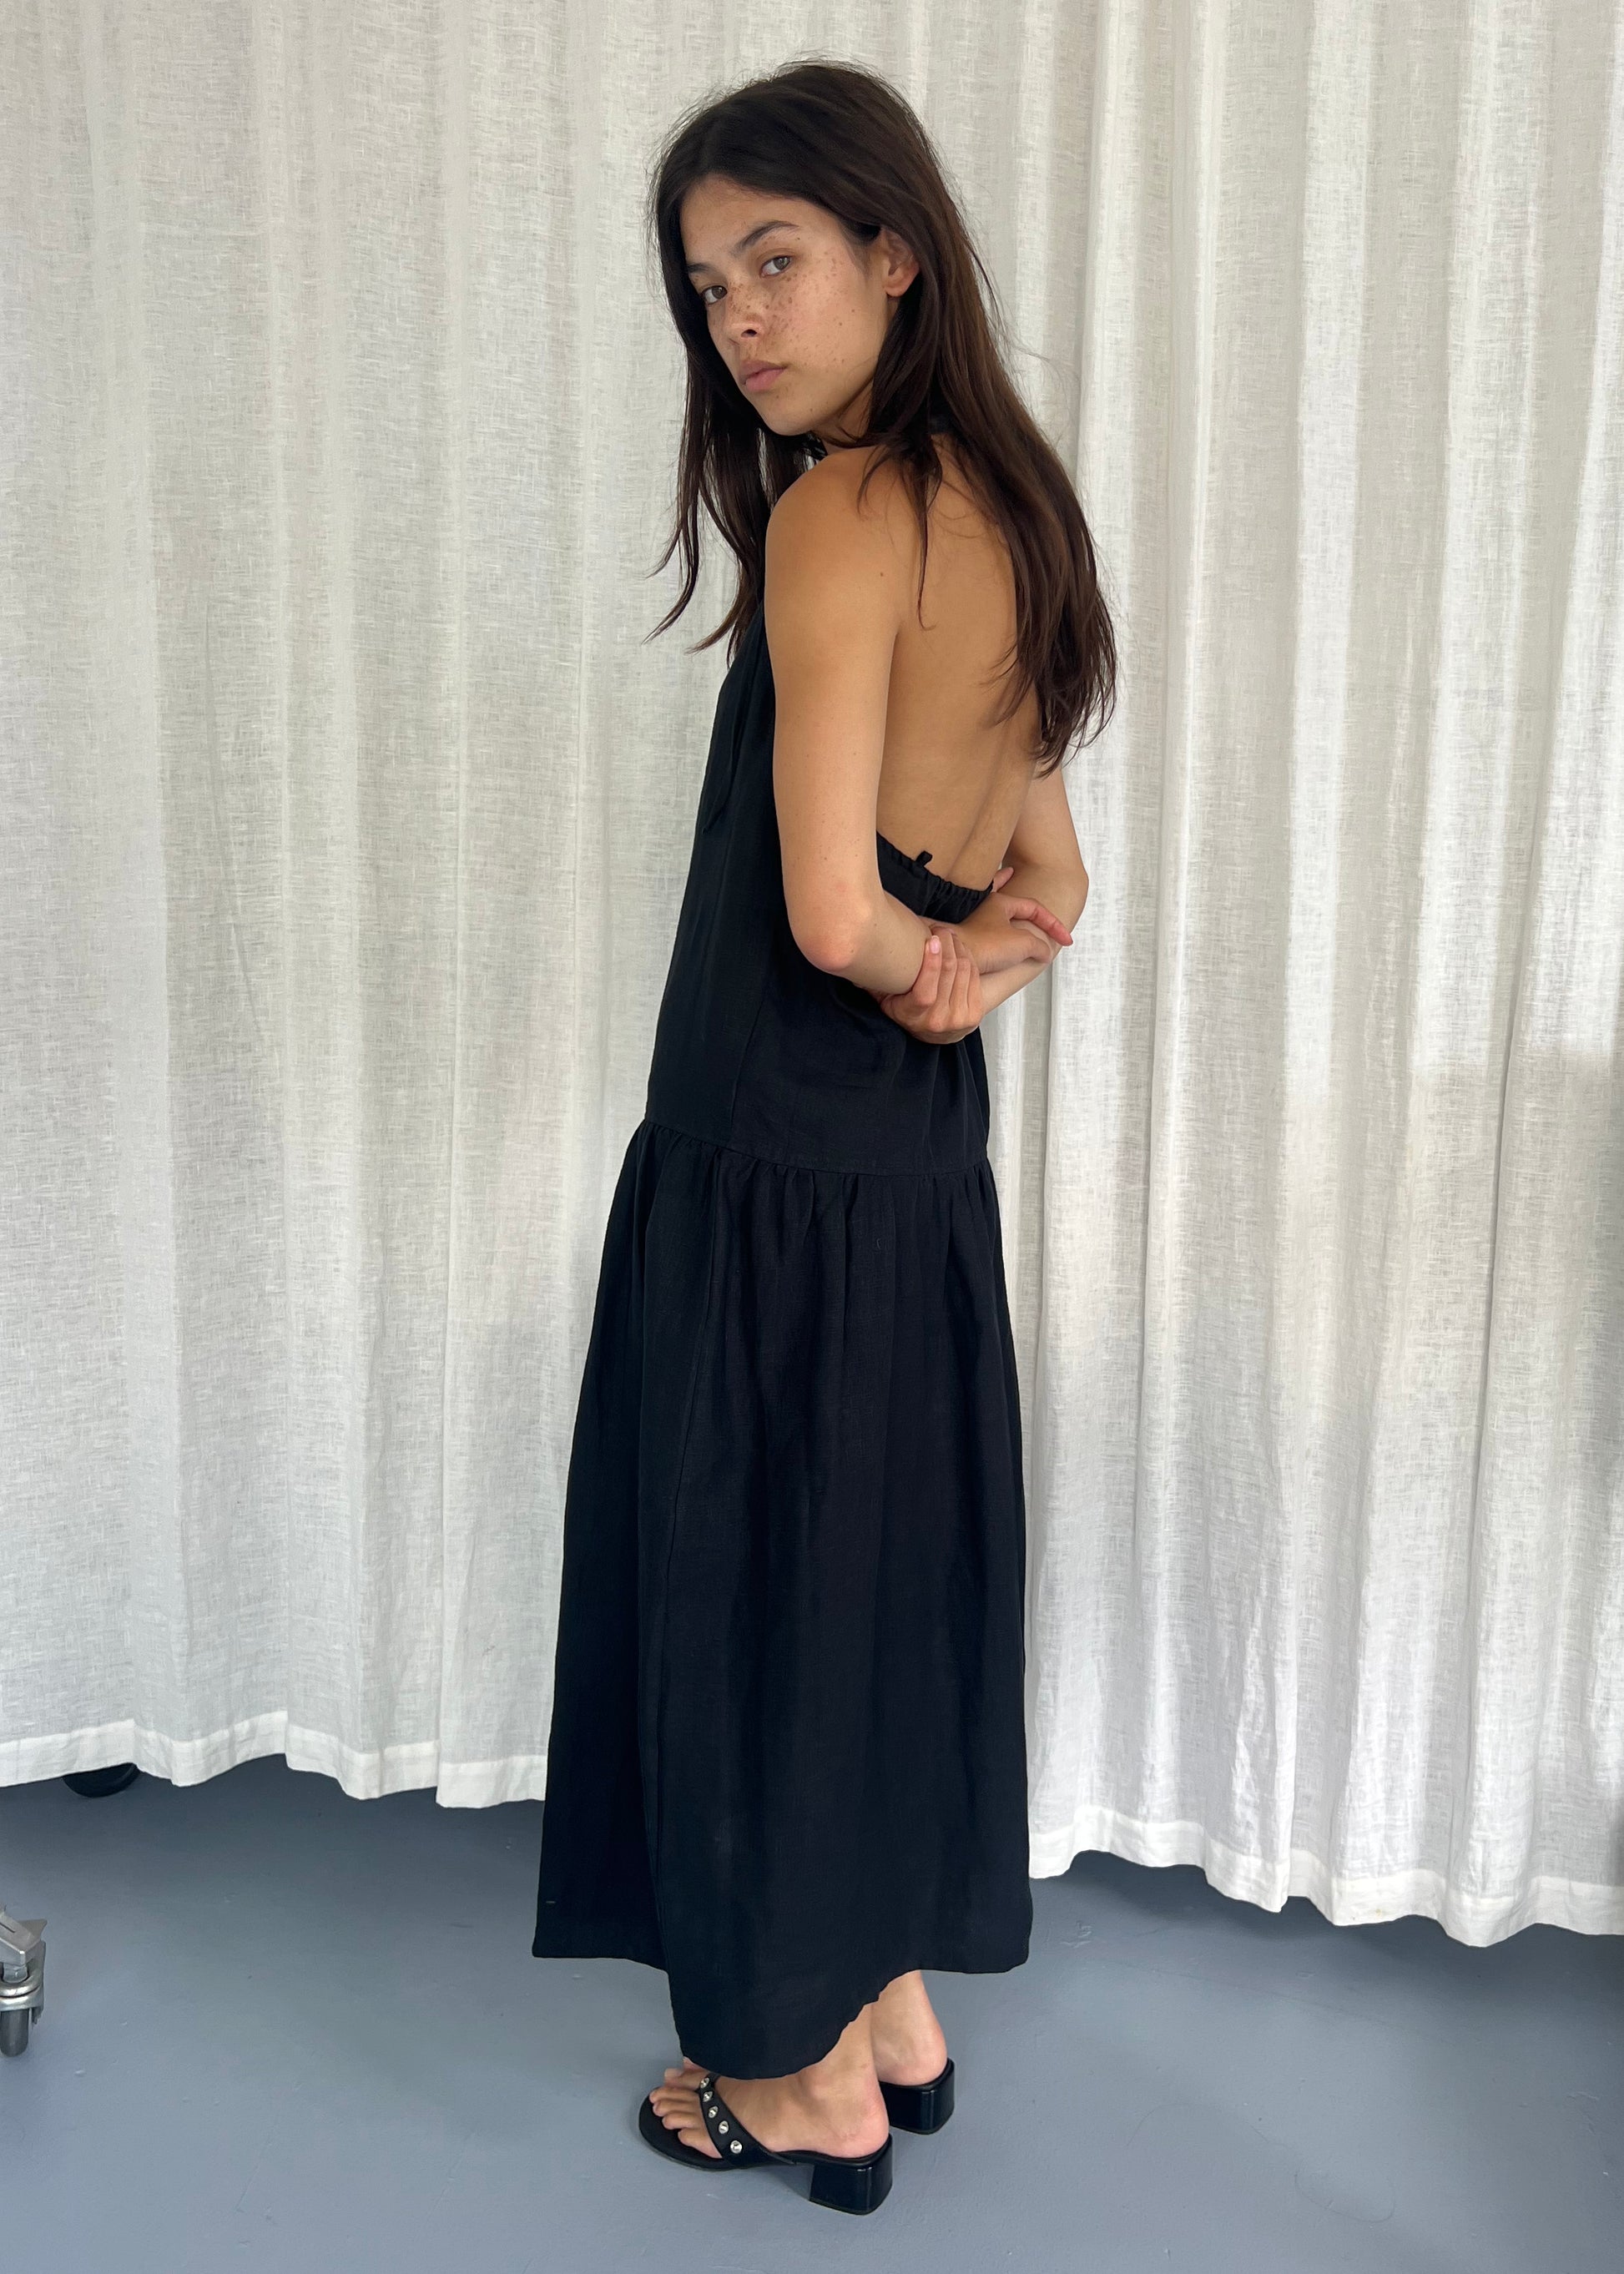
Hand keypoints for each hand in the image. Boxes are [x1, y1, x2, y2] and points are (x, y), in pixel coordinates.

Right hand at [872, 921, 987, 1045]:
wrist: (936, 1034)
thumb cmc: (907, 1009)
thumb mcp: (887, 1000)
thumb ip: (874, 983)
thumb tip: (852, 962)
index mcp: (914, 1016)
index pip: (926, 992)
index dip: (931, 964)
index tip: (931, 940)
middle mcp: (938, 1021)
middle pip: (948, 973)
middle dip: (946, 944)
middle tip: (939, 930)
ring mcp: (959, 1019)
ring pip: (963, 971)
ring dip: (958, 947)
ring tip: (948, 936)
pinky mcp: (974, 1015)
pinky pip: (973, 976)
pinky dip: (968, 957)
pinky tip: (959, 949)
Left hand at [964, 866, 1073, 973]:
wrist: (952, 958)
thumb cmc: (983, 946)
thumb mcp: (1022, 944)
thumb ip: (1039, 944)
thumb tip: (1044, 951)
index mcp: (1001, 902)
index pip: (1034, 908)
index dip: (1053, 924)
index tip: (1065, 941)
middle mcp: (984, 907)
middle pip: (1005, 895)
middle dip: (1008, 882)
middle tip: (1012, 872)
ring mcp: (972, 920)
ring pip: (989, 905)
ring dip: (995, 893)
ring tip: (996, 879)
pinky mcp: (965, 936)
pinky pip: (977, 922)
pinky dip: (982, 915)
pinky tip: (978, 916)